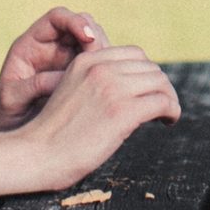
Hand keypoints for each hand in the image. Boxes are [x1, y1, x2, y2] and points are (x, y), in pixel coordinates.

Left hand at [0, 7, 107, 132]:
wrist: (10, 130)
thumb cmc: (4, 113)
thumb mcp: (11, 99)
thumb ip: (34, 86)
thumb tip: (64, 78)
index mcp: (31, 44)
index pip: (57, 18)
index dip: (75, 21)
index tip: (88, 38)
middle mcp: (53, 47)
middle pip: (82, 25)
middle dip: (95, 38)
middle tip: (100, 61)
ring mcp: (68, 60)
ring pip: (95, 43)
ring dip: (104, 54)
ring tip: (104, 74)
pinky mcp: (80, 75)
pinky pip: (99, 64)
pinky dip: (107, 69)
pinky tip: (108, 83)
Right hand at [23, 45, 180, 187]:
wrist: (36, 155)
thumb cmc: (54, 133)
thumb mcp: (73, 92)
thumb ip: (98, 83)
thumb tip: (135, 90)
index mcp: (86, 61)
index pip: (133, 55)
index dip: (146, 73)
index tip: (147, 92)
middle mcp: (100, 68)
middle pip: (150, 68)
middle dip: (159, 86)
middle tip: (161, 106)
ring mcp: (112, 88)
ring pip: (160, 82)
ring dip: (169, 98)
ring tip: (167, 115)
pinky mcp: (123, 111)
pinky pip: (163, 102)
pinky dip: (172, 110)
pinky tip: (168, 121)